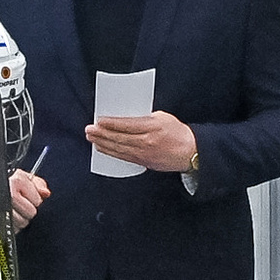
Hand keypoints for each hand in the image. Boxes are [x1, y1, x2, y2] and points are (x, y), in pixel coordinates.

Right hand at [7, 168, 50, 229]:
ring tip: (17, 211)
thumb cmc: (12, 183)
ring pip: (22, 222)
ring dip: (22, 219)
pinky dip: (15, 226)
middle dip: (29, 210)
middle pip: (31, 213)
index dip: (36, 200)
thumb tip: (45, 193)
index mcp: (17, 181)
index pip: (38, 201)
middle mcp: (10, 194)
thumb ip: (39, 185)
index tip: (30, 197)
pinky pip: (14, 229)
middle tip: (23, 204)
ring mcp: (3, 207)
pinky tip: (13, 217)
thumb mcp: (27, 179)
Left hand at [83, 111, 197, 173]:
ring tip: (91, 138)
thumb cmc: (177, 132)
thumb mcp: (163, 117)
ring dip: (102, 143)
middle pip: (119, 138)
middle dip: (102, 134)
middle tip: (89, 129)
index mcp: (153, 127)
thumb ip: (144, 117)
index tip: (99, 120)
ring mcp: (144, 153)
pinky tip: (102, 148)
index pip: (127, 125)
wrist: (189, 151)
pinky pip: (123, 157)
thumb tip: (125, 118)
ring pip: (119, 148)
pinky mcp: (143, 162)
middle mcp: (147, 141)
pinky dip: (110, 152)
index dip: (111, 123)